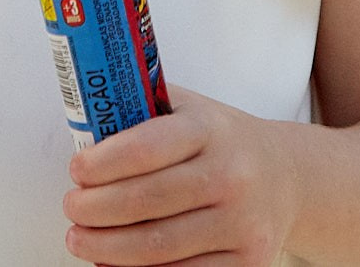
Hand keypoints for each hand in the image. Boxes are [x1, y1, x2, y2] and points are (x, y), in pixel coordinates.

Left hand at [63, 85, 299, 265]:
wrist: (286, 176)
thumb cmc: (221, 142)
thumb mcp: (188, 109)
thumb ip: (140, 109)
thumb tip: (82, 129)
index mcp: (209, 129)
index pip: (146, 146)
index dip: (102, 163)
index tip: (77, 170)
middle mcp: (231, 174)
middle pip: (145, 201)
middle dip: (94, 209)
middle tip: (72, 208)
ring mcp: (242, 222)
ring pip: (158, 246)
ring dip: (107, 247)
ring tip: (81, 238)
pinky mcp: (248, 261)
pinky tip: (113, 263)